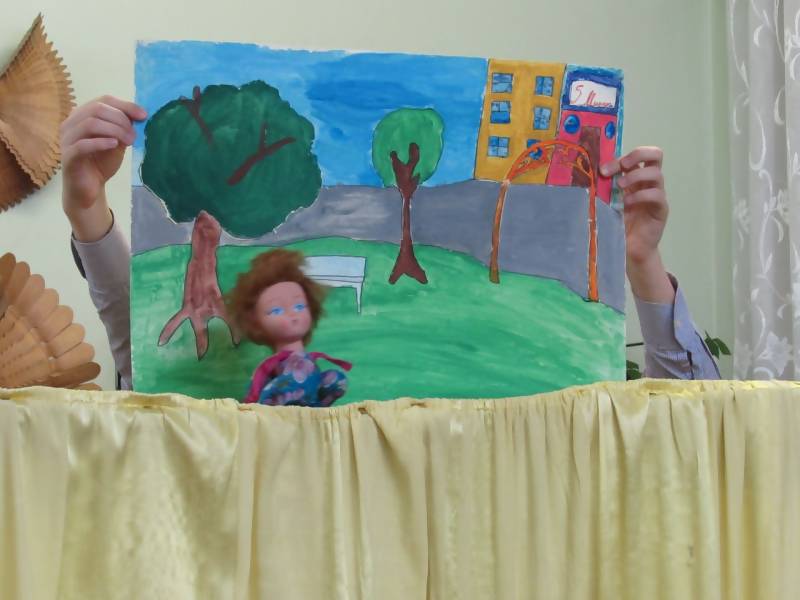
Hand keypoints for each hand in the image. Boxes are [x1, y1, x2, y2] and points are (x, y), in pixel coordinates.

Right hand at [60, 96, 145, 240]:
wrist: (89, 188)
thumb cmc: (101, 162)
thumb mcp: (117, 141)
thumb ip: (124, 127)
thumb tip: (140, 113)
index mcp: (82, 116)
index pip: (103, 100)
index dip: (125, 105)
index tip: (143, 115)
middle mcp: (71, 123)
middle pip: (97, 109)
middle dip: (120, 120)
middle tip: (134, 136)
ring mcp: (66, 139)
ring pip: (90, 123)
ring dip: (114, 130)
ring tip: (128, 141)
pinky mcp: (67, 156)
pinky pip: (82, 144)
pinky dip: (100, 142)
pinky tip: (113, 145)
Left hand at [601, 146, 673, 302]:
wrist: (629, 248)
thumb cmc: (616, 223)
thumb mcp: (606, 202)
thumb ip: (603, 188)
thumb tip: (584, 174)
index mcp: (635, 177)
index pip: (637, 155)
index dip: (620, 157)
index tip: (603, 170)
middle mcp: (648, 183)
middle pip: (656, 155)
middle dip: (638, 155)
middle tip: (623, 166)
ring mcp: (657, 195)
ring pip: (657, 174)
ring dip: (636, 176)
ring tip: (620, 188)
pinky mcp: (661, 209)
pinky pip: (656, 195)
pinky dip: (640, 196)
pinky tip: (627, 204)